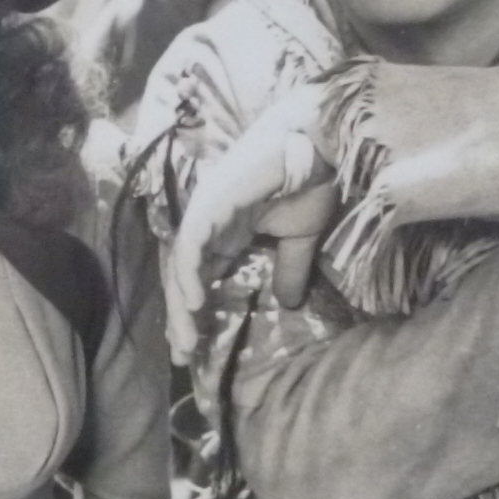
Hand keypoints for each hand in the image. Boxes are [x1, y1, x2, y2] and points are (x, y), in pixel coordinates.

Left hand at [163, 83, 336, 357]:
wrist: (319, 143)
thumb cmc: (310, 180)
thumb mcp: (300, 238)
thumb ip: (290, 269)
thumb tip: (290, 304)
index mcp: (223, 234)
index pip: (198, 279)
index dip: (193, 314)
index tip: (195, 349)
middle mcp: (206, 224)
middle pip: (182, 278)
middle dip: (179, 318)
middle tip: (182, 355)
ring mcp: (204, 212)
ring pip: (181, 265)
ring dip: (180, 304)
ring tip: (185, 341)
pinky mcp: (209, 201)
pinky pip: (191, 242)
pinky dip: (188, 272)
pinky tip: (193, 301)